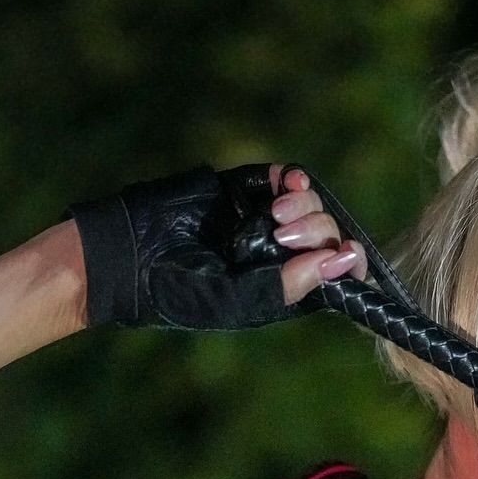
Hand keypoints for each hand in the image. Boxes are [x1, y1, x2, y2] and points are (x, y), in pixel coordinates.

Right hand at [64, 162, 364, 329]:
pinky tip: (285, 185)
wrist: (128, 252)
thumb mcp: (235, 300)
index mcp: (284, 290)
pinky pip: (288, 178)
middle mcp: (282, 257)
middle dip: (317, 231)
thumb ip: (287, 285)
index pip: (337, 277)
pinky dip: (294, 179)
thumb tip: (340, 260)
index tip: (344, 252)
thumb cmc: (177, 291)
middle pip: (329, 237)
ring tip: (272, 213)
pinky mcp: (247, 190)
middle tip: (281, 233)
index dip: (350, 262)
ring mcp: (267, 221)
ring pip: (315, 206)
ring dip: (305, 205)